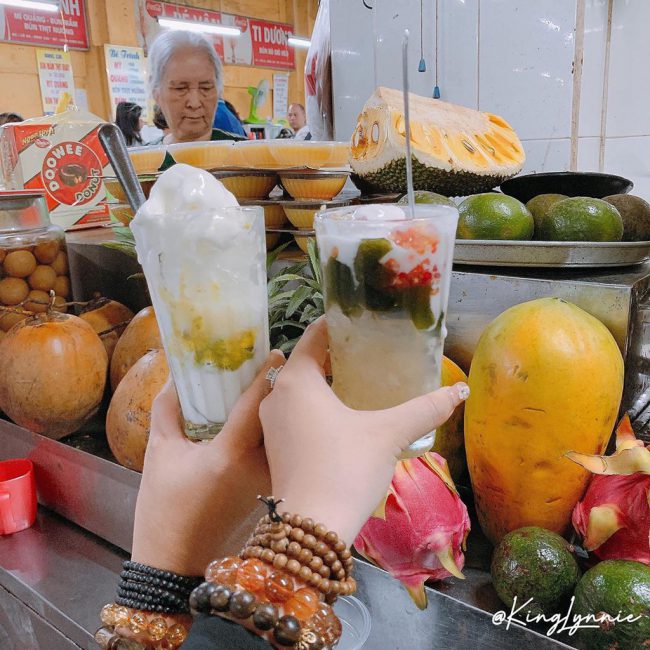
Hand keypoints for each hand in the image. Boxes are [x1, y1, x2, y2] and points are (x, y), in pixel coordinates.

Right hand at [131, 350, 284, 575]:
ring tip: (273, 388)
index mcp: (232, 451)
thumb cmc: (163, 509)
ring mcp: (271, 481)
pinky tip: (268, 422)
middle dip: (279, 388)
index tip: (276, 350)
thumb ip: (168, 409)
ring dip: (282, 411)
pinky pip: (281, 452)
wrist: (177, 565)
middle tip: (273, 364)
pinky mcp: (273, 493)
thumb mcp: (160, 453)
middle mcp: (261, 464)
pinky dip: (278, 434)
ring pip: (284, 435)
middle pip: (278, 415)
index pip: (259, 400)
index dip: (268, 371)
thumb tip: (177, 375)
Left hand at [260, 318, 468, 544]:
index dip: (337, 324)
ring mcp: (269, 423)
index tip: (361, 321)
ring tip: (357, 381)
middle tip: (368, 352)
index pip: (314, 335)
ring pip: (297, 388)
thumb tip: (460, 392)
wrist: (311, 528)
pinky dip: (313, 405)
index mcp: (297, 380)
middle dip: (334, 355)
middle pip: (305, 361)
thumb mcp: (388, 434)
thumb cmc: (346, 468)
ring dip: (323, 382)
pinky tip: (340, 416)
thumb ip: (425, 409)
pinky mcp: (272, 447)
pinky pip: (292, 411)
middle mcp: (275, 395)